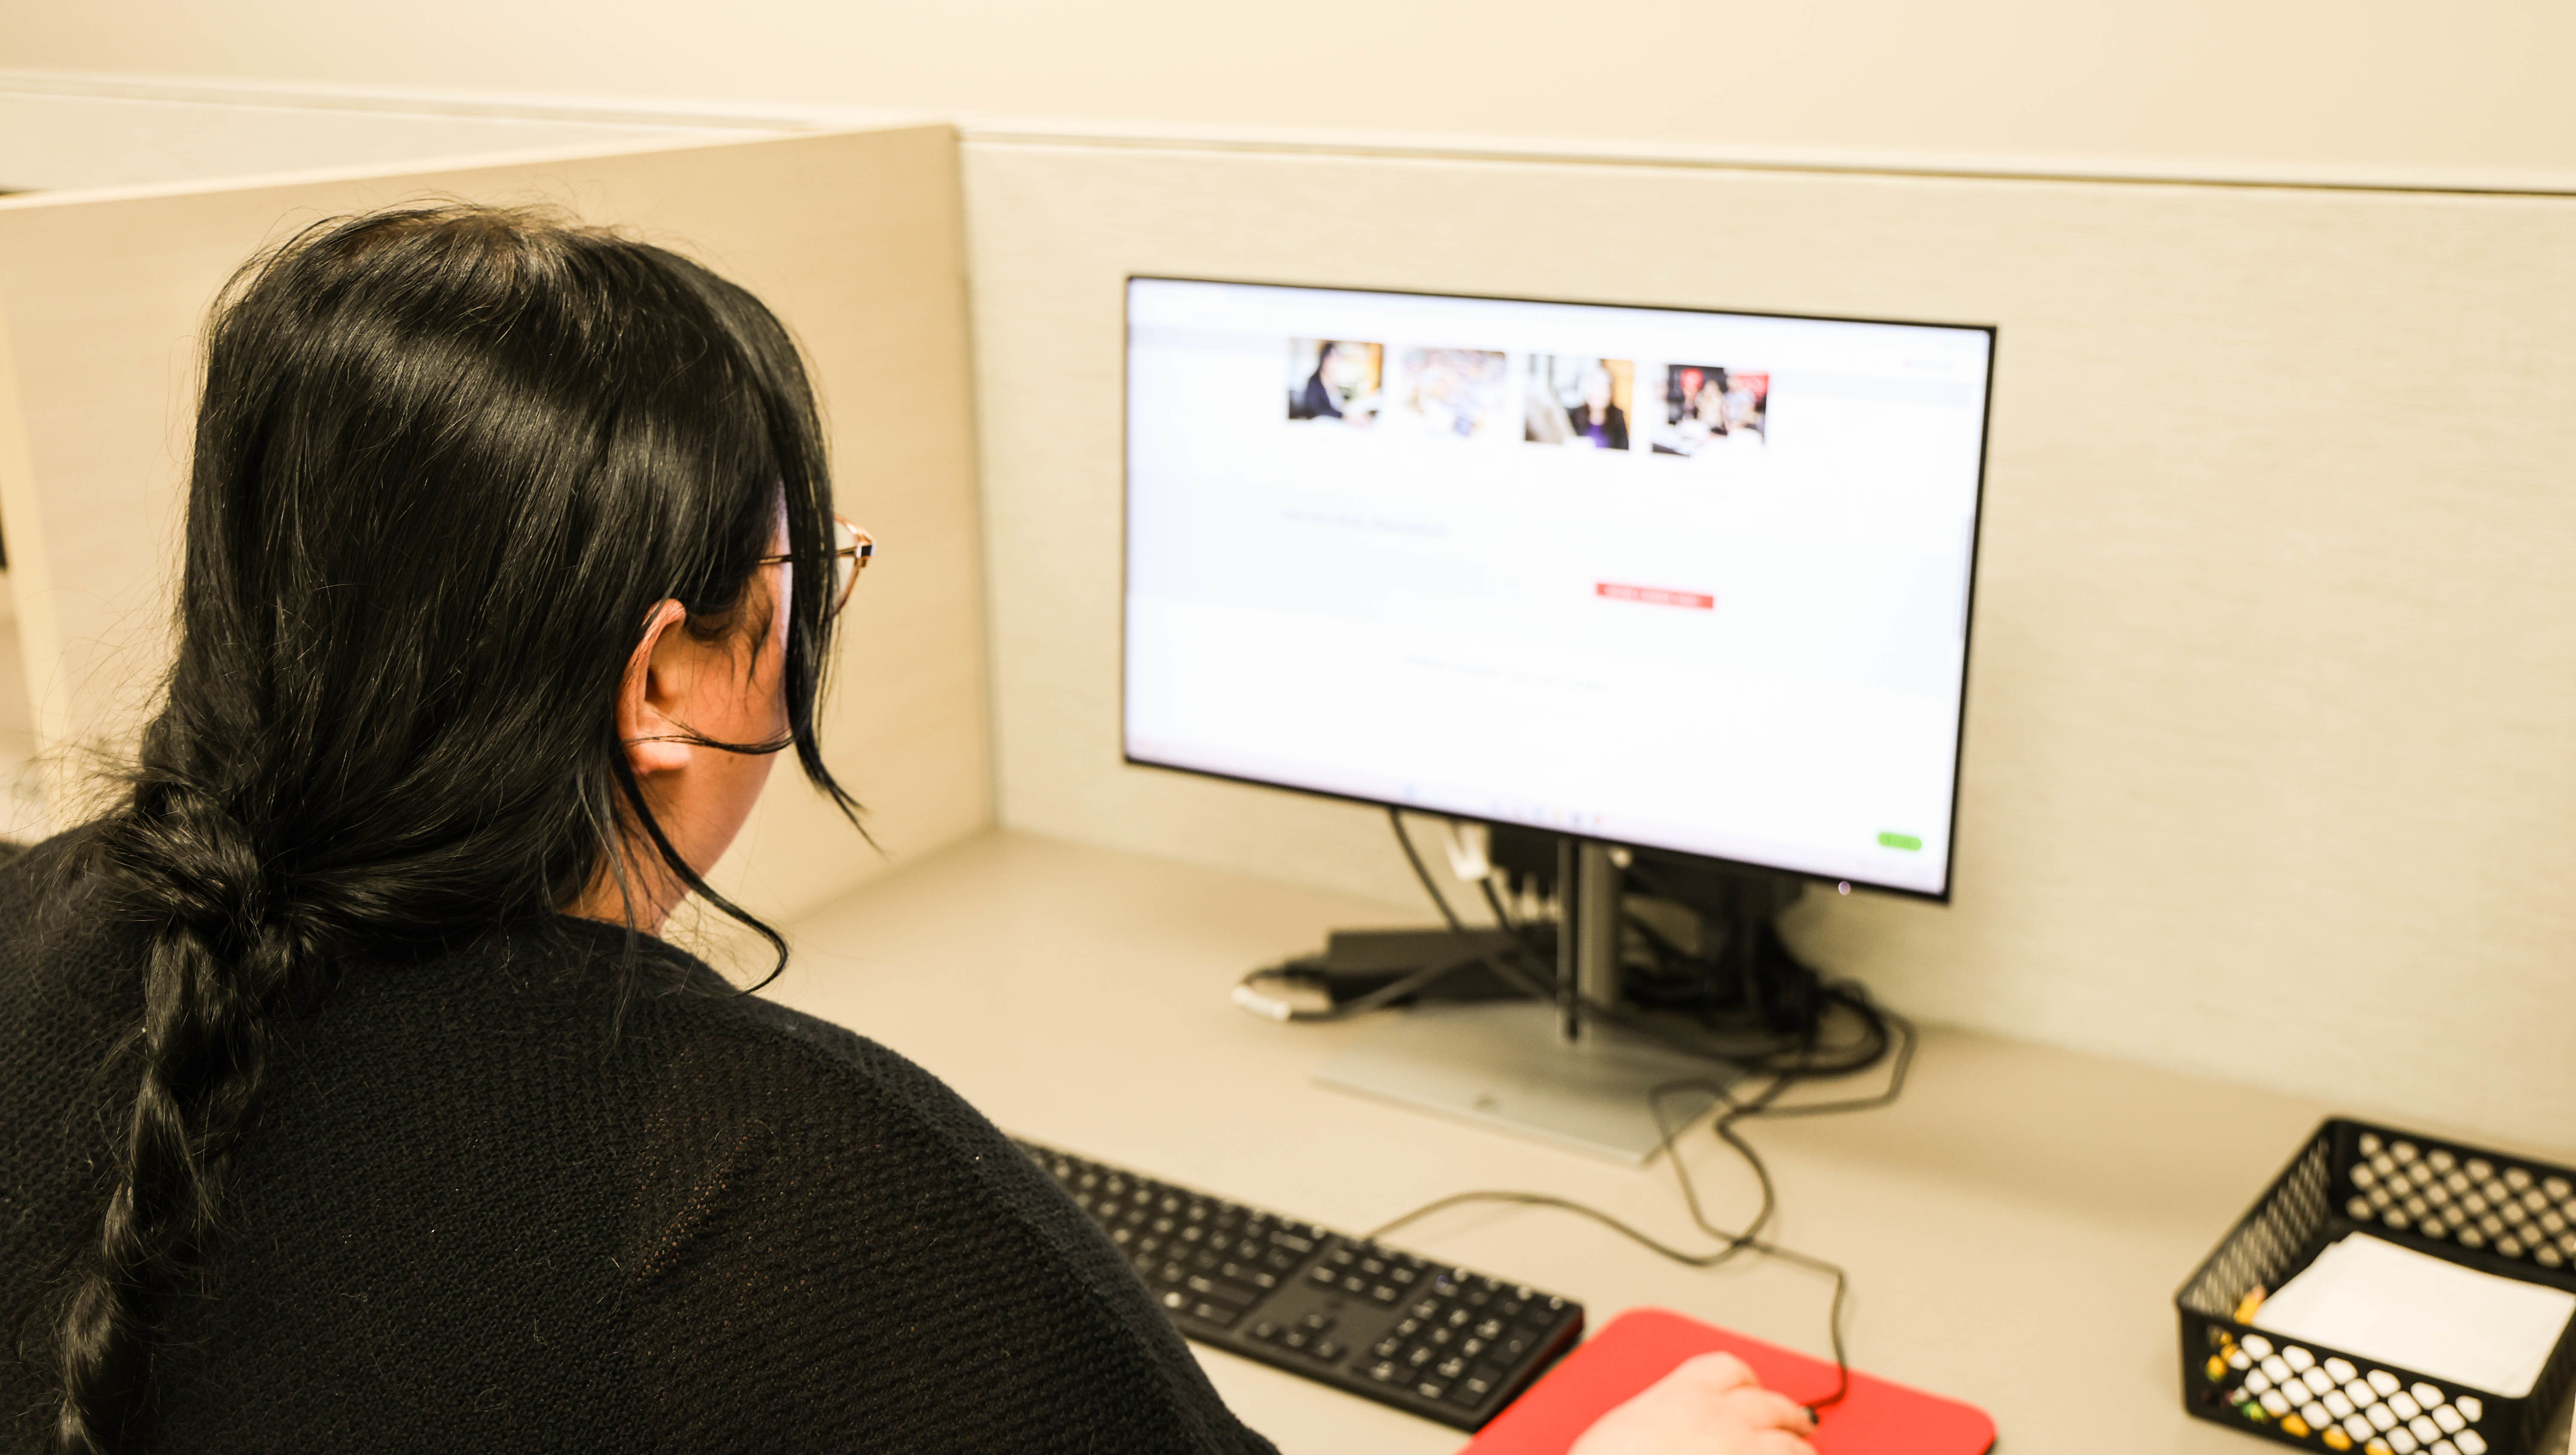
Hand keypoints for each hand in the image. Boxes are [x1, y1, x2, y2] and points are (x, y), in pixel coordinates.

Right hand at [1566, 1352, 1817, 1454]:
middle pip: (1769, 1403)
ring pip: (1791, 1443)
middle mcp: (1722, 1417)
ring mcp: (1744, 1450)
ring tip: (1806, 1453)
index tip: (1751, 1387)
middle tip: (1801, 1421)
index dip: (1747, 1380)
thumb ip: (1655, 1421)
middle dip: (1788, 1412)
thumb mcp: (1620, 1428)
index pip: (1728, 1370)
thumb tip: (1661, 1434)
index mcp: (1683, 1394)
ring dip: (1801, 1449)